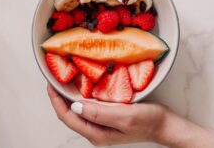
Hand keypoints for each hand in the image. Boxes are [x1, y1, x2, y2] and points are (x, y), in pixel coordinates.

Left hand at [47, 84, 189, 145]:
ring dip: (69, 97)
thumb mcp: (125, 116)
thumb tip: (76, 106)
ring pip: (78, 111)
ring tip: (64, 81)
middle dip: (59, 98)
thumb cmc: (148, 121)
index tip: (50, 84)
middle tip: (54, 79)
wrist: (164, 125)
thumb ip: (100, 113)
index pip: (68, 117)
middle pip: (70, 115)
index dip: (56, 101)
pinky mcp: (106, 118)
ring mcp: (101, 125)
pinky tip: (83, 86)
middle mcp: (96, 131)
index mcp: (97, 133)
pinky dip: (82, 97)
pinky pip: (88, 108)